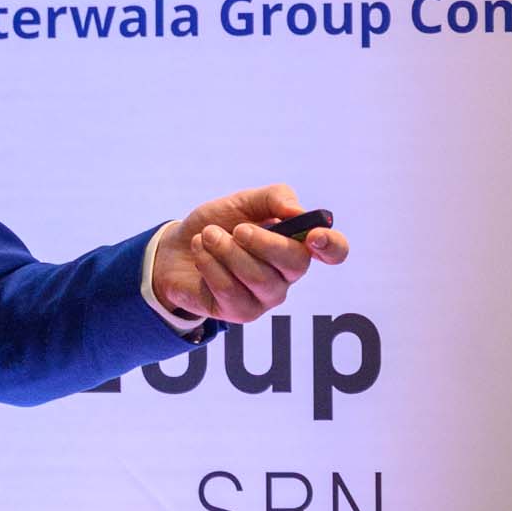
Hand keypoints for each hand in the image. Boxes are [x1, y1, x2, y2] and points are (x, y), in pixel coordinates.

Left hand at [151, 185, 348, 325]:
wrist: (176, 247)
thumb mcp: (244, 201)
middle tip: (238, 229)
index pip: (334, 250)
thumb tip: (297, 211)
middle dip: (264, 242)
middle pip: (295, 264)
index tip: (314, 235)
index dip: (332, 246)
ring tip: (208, 235)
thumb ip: (274, 198)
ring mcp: (266, 296)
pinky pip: (231, 290)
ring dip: (227, 250)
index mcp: (295, 243)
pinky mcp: (242, 312)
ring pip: (259, 278)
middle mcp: (287, 273)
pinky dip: (210, 264)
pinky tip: (201, 251)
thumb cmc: (218, 223)